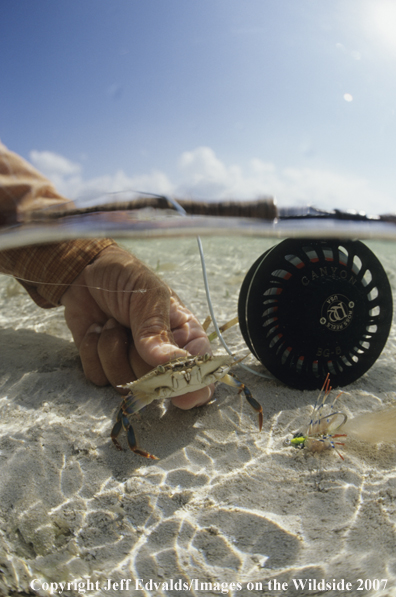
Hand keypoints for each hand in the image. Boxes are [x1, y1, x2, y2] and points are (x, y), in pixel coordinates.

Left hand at [61, 245, 212, 408]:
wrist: (85, 270)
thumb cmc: (127, 277)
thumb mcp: (149, 296)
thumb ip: (157, 331)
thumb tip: (171, 363)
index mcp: (185, 335)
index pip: (199, 371)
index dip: (193, 386)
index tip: (181, 394)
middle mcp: (161, 355)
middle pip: (158, 384)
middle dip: (139, 358)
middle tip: (130, 327)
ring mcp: (131, 363)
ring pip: (126, 384)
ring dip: (111, 349)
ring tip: (112, 322)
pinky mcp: (104, 365)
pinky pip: (99, 377)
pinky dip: (92, 352)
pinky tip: (96, 329)